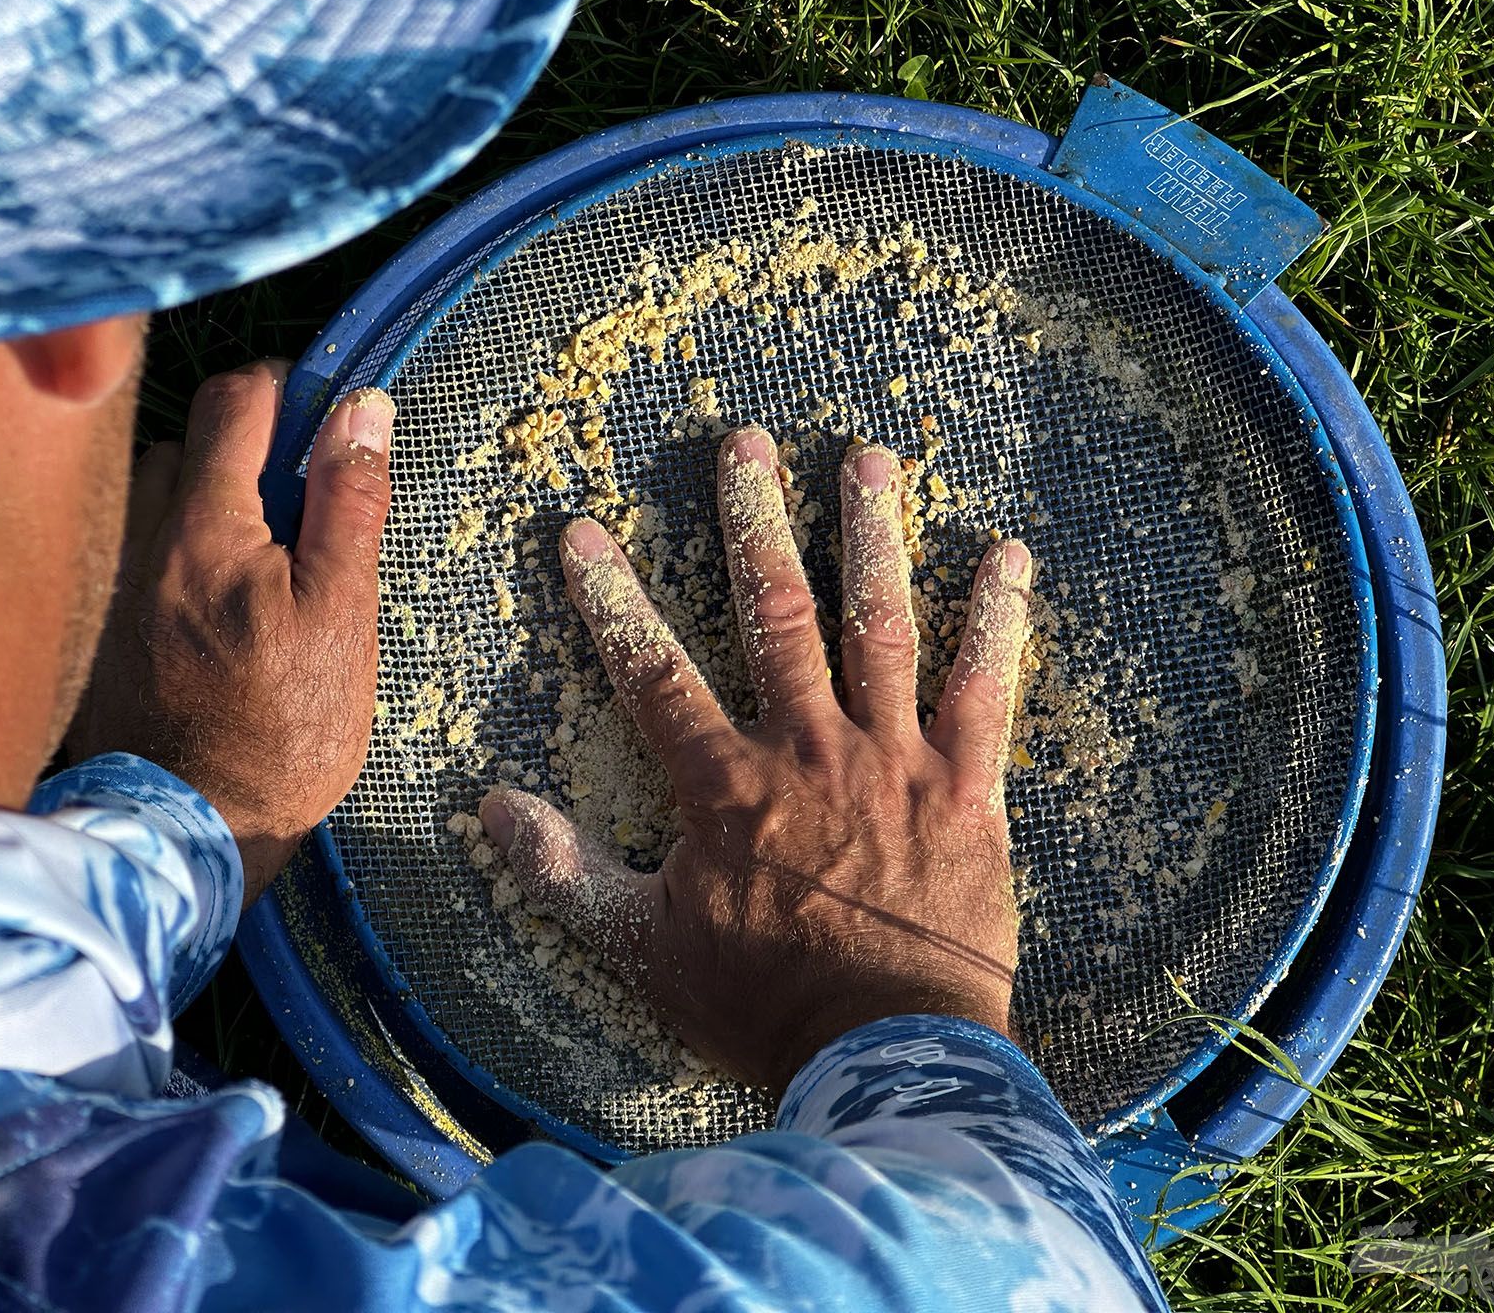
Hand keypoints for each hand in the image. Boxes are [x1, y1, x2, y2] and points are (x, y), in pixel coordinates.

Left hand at [66, 362, 394, 903]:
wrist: (186, 839)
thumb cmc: (282, 734)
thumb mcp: (342, 616)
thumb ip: (347, 505)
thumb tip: (361, 409)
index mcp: (204, 526)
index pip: (236, 399)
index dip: (289, 395)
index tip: (326, 434)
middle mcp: (138, 538)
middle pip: (188, 444)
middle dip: (245, 459)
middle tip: (297, 523)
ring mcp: (107, 584)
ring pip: (154, 500)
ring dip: (204, 510)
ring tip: (253, 574)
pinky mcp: (94, 630)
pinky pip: (133, 557)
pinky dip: (174, 562)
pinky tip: (211, 621)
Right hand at [480, 427, 1031, 1091]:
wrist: (885, 1053)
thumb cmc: (759, 1006)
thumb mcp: (639, 947)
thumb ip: (563, 873)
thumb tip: (488, 808)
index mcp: (726, 785)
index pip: (653, 672)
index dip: (612, 599)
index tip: (584, 531)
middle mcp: (807, 747)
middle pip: (775, 613)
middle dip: (754, 520)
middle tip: (745, 441)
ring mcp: (893, 759)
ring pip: (879, 625)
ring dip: (871, 535)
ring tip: (869, 455)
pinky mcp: (967, 787)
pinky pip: (985, 689)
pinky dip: (997, 620)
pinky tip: (1006, 553)